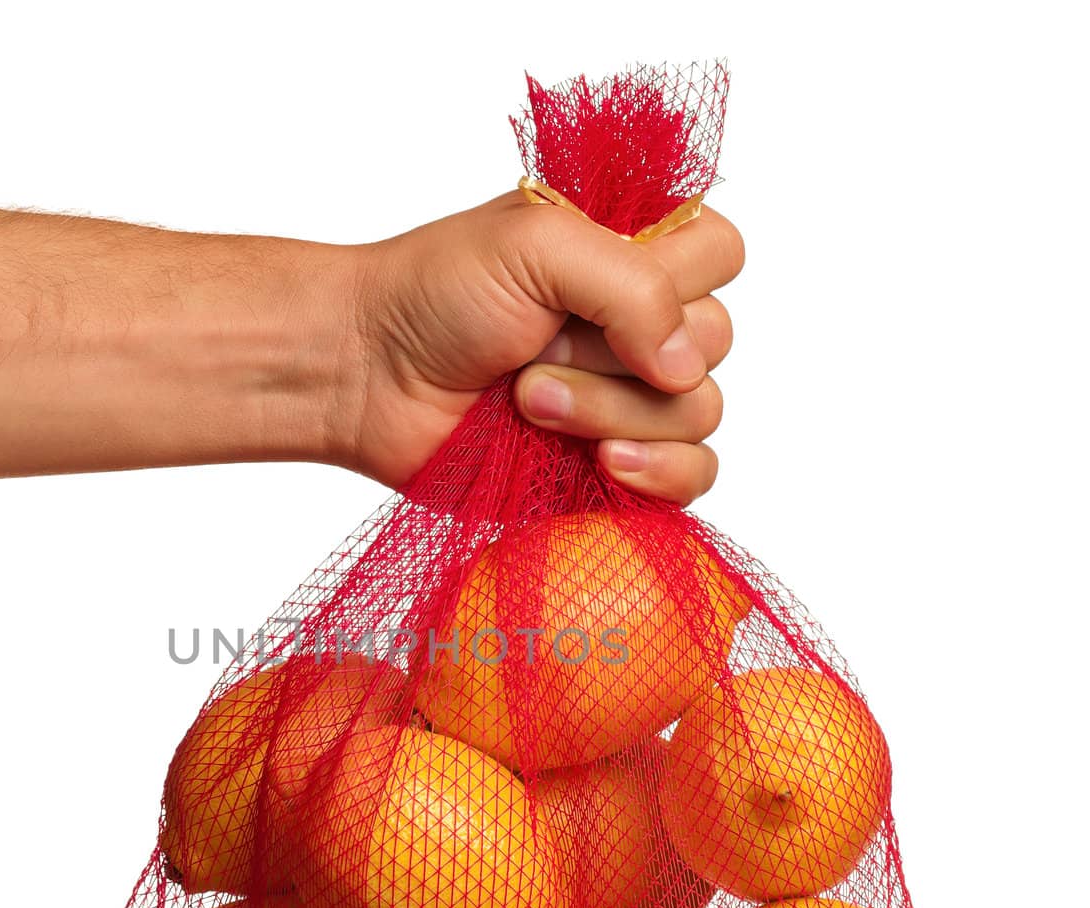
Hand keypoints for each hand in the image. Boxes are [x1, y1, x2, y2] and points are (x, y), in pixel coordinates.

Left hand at [342, 192, 743, 502]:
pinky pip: (691, 478)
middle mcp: (639, 324)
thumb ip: (633, 285)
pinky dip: (655, 474)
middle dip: (624, 356)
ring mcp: (628, 399)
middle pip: (714, 343)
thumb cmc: (435, 295)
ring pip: (697, 414)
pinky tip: (599, 464)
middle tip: (535, 352)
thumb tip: (685, 367)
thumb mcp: (536, 248)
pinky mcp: (613, 465)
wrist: (368, 377)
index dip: (680, 279)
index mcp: (630, 253)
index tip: (607, 294)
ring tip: (528, 402)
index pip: (721, 253)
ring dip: (608, 411)